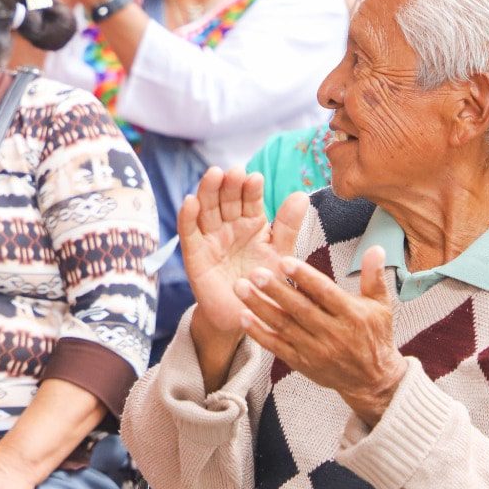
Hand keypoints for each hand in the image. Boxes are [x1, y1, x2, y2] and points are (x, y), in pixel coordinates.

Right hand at [178, 167, 307, 335]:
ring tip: (213, 175)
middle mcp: (229, 226)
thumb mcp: (280, 254)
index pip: (249, 200)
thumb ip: (288, 227)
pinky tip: (190, 201)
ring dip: (207, 191)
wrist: (246, 316)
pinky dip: (187, 217)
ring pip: (206, 209)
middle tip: (234, 171)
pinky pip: (189, 233)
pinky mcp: (195, 255)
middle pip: (225, 199)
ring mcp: (210, 238)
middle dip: (229, 184)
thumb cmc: (265, 283)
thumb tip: (301, 195)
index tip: (256, 178)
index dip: (251, 189)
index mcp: (251, 223)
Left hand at [235, 245, 406, 424]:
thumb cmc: (375, 336)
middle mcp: (333, 333)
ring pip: (284, 326)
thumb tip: (376, 248)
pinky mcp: (302, 363)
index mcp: (352, 315)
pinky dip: (259, 333)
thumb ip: (374, 277)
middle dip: (275, 290)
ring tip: (240, 288)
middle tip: (254, 272)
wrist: (373, 380)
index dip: (305, 277)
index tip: (284, 260)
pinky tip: (243, 317)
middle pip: (300, 309)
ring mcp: (316, 350)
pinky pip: (277, 347)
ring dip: (260, 307)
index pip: (325, 293)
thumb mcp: (380, 306)